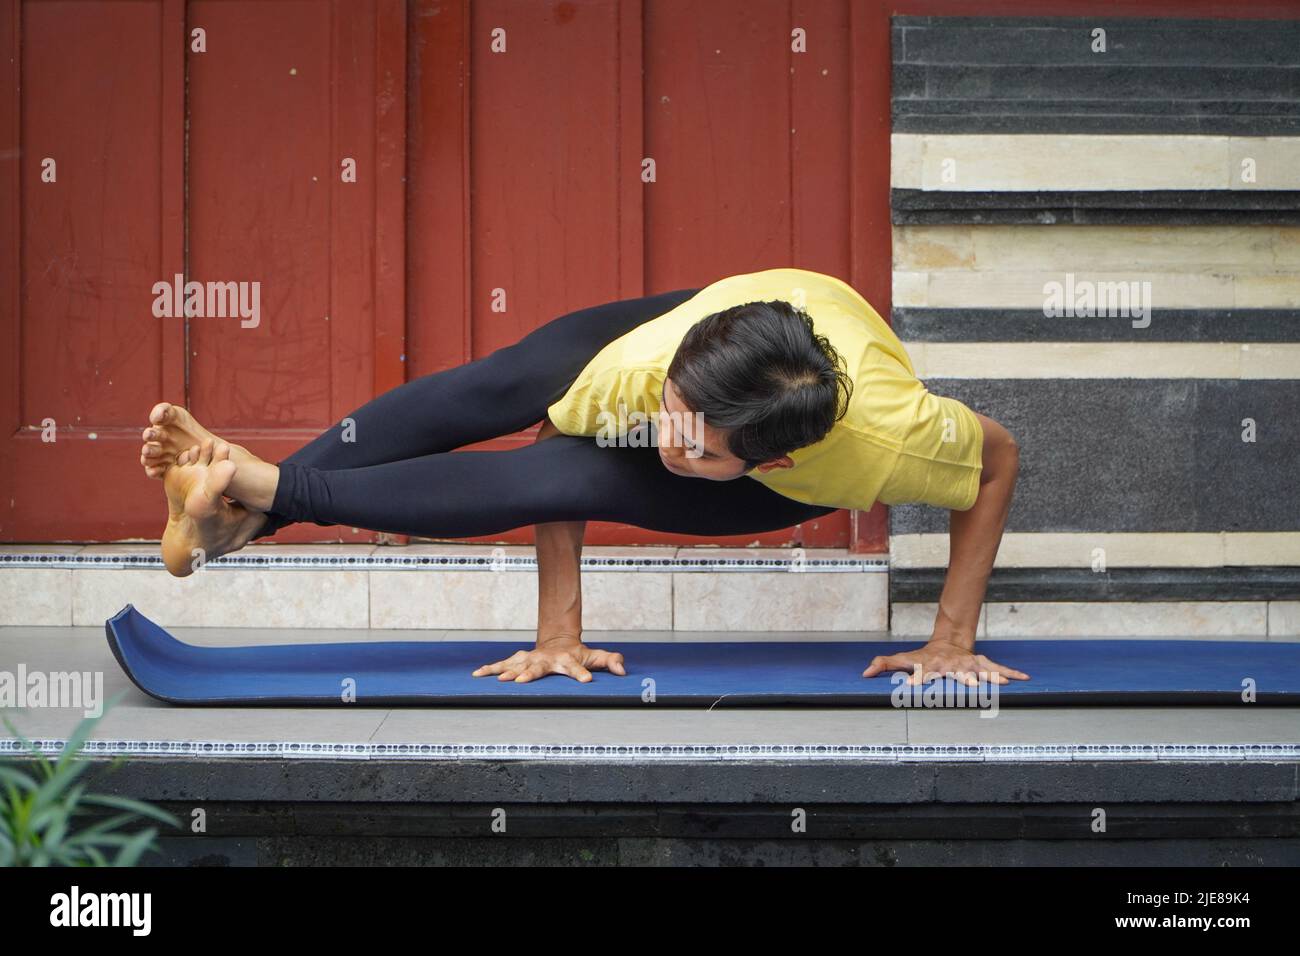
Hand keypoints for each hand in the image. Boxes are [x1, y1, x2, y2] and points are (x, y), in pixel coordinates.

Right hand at [471, 639, 626, 683]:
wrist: (557, 641)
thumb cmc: (578, 654)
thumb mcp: (596, 657)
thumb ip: (611, 661)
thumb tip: (623, 670)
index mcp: (567, 660)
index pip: (577, 667)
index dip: (583, 673)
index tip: (586, 681)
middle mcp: (546, 659)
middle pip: (539, 667)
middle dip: (530, 674)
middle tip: (522, 681)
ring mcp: (530, 659)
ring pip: (517, 664)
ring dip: (506, 672)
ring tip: (498, 680)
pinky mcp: (518, 660)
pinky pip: (501, 664)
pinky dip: (489, 669)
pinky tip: (477, 674)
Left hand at [862, 639, 1028, 686]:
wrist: (949, 641)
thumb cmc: (923, 656)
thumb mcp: (903, 659)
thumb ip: (884, 664)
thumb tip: (864, 671)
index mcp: (931, 666)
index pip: (921, 673)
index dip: (914, 679)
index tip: (908, 686)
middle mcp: (951, 665)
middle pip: (956, 673)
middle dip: (963, 679)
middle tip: (970, 685)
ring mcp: (968, 664)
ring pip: (980, 671)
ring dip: (991, 677)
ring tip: (1003, 684)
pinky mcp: (981, 665)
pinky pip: (997, 669)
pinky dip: (1010, 673)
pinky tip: (1024, 678)